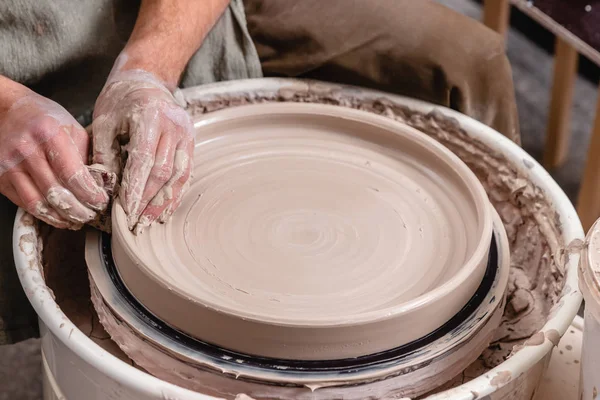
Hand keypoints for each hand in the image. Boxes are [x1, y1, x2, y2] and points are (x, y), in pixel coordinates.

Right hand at [0, 88, 108, 228]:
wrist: (6, 111)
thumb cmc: (44, 118)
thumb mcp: (71, 127)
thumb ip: (85, 154)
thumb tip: (99, 183)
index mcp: (48, 134)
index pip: (72, 174)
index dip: (89, 194)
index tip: (101, 202)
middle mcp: (26, 150)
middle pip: (56, 193)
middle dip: (78, 210)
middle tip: (92, 216)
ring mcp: (9, 165)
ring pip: (38, 204)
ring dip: (61, 218)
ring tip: (77, 221)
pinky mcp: (0, 178)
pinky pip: (24, 204)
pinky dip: (44, 215)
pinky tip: (58, 216)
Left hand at [92, 68, 193, 232]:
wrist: (146, 80)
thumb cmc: (120, 101)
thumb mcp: (104, 121)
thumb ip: (104, 152)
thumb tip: (106, 187)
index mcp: (150, 117)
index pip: (144, 160)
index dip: (136, 188)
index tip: (126, 210)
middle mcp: (173, 126)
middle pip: (163, 172)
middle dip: (149, 201)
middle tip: (135, 223)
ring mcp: (186, 135)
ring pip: (179, 175)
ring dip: (164, 202)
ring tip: (151, 222)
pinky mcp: (191, 142)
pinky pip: (186, 172)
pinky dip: (176, 193)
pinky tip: (166, 209)